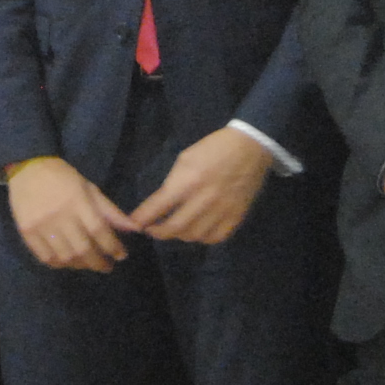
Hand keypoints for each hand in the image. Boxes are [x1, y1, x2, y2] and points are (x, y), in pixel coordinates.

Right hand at [5, 156, 136, 271]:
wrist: (27, 169)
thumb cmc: (63, 177)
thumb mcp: (89, 188)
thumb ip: (110, 210)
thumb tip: (134, 228)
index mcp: (77, 200)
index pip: (99, 230)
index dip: (113, 246)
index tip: (121, 255)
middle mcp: (59, 215)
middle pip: (82, 249)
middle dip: (98, 262)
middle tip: (107, 266)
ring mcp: (41, 226)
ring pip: (65, 257)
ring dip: (80, 265)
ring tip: (88, 264)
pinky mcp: (26, 233)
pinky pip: (45, 257)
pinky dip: (59, 264)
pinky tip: (68, 262)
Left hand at [127, 129, 269, 247]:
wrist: (250, 147)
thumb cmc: (213, 148)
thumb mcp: (186, 159)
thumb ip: (173, 183)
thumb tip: (161, 205)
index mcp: (188, 181)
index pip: (158, 207)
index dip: (142, 218)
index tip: (133, 224)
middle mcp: (203, 200)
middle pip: (174, 228)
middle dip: (157, 232)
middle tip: (151, 230)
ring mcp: (222, 211)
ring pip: (194, 236)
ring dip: (179, 235)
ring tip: (174, 228)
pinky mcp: (236, 216)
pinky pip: (215, 238)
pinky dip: (202, 238)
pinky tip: (198, 230)